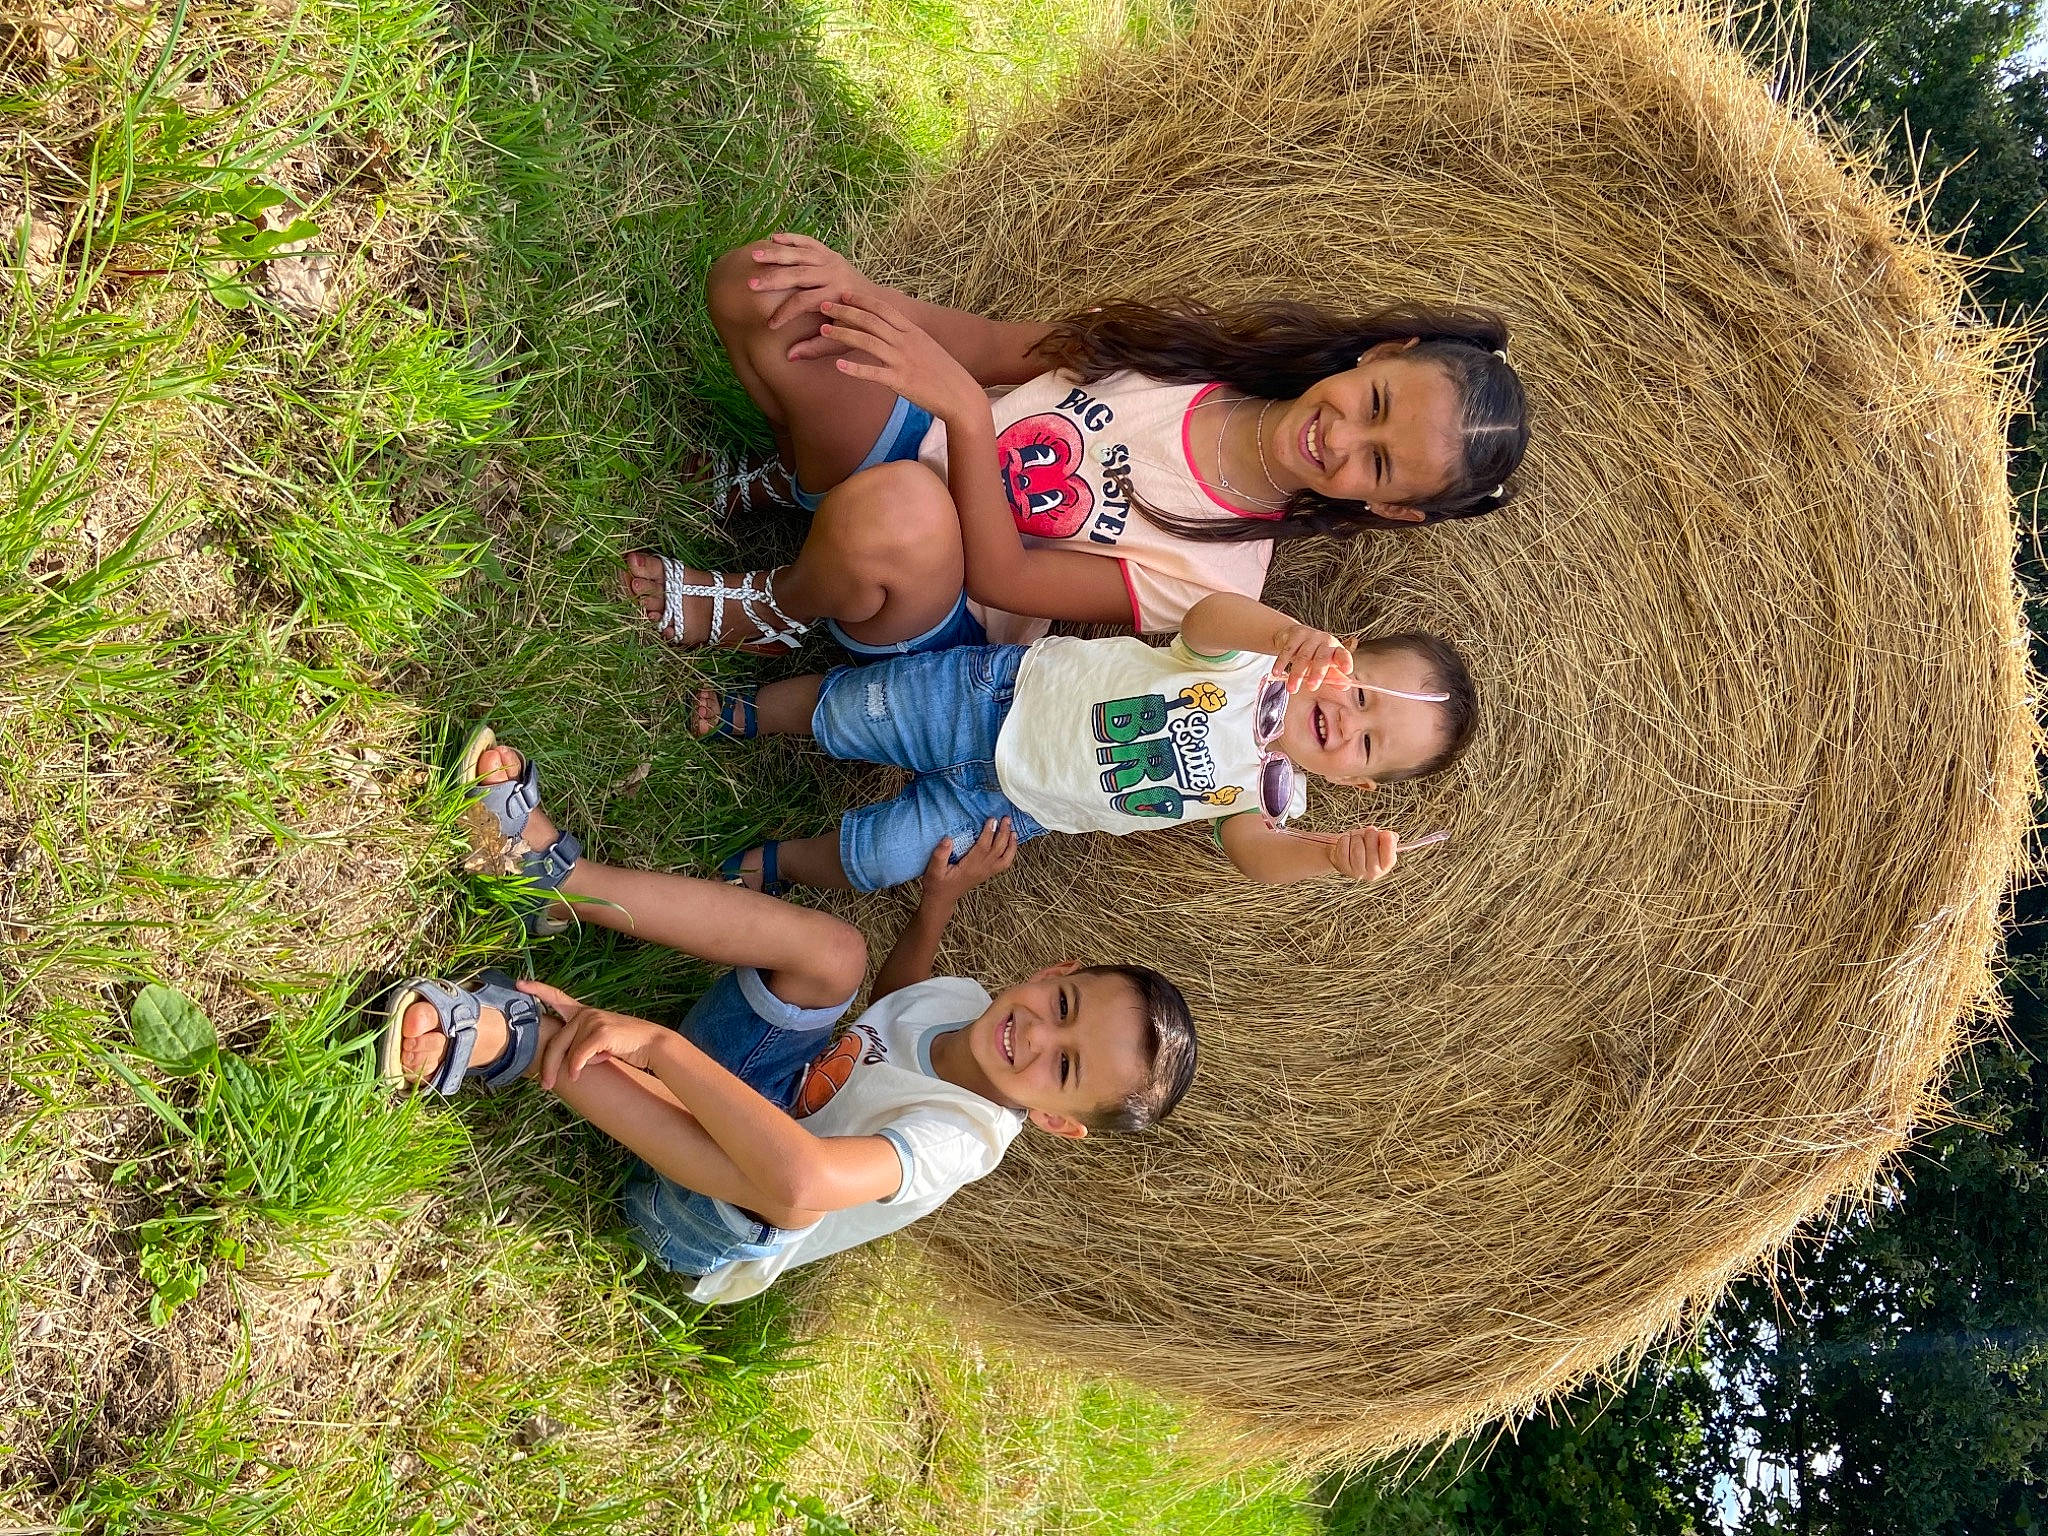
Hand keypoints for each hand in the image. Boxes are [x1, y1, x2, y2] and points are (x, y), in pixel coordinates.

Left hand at [520, 979, 668, 1089]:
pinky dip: (578, 1068)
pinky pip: (579, 1055)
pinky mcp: (600, 1032)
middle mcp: (585, 1013)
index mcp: (583, 1013)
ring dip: (575, 1068)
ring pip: (569, 1052)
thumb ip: (580, 1044)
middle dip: (548, 1065)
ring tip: (588, 1071)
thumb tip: (564, 1064)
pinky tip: (579, 1076)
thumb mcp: (599, 1042)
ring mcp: (593, 1020)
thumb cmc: (625, 1045)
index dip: (537, 989)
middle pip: (556, 1041)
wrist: (651, 1044)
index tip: (519, 984)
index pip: (556, 997)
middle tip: (545, 1085)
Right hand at [744, 233, 872, 355]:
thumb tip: (790, 356)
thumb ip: (816, 347)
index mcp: (836, 294)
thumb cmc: (858, 325)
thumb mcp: (841, 340)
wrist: (877, 302)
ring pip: (800, 254)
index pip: (803, 302)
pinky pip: (808, 242)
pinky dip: (792, 239)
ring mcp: (832, 260)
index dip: (784, 313)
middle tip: (750, 285)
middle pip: (798, 274)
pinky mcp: (830, 253)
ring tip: (753, 256)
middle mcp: (834, 273)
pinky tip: (772, 238)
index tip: (769, 324)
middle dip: (772, 280)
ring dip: (775, 254)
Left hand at [817, 297, 986, 424]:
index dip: (861, 300)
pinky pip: (874, 373)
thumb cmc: (943, 373)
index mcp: (913, 332)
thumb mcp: (926, 348)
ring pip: (867, 341)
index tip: (843, 294)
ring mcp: (903, 361)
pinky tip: (838, 366)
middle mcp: (906, 342)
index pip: (883, 309)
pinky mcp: (901, 381)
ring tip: (823, 330)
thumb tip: (891, 331)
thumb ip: (908, 338)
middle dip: (844, 311)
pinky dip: (855, 369)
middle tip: (822, 305)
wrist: (961, 395)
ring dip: (843, 334)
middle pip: (870, 320)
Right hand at [920, 818, 1017, 907]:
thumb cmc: (937, 884)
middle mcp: (981, 870)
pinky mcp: (987, 873)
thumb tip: (948, 839)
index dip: (989, 832)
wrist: (942, 899)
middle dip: (1003, 833)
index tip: (992, 819)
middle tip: (1006, 819)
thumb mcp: (933, 870)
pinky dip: (1010, 853)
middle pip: (997, 850)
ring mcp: (986, 872)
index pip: (983, 847)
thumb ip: (940, 855)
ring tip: (1013, 830)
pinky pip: (1004, 863)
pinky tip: (1011, 844)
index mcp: (969, 867)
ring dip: (1011, 844)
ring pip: (1005, 858)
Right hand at [1269, 622, 1353, 692]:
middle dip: (1317, 672)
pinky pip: (1287, 650)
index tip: (1347, 670)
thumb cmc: (1314, 654)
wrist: (1294, 635)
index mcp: (1335, 649)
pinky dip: (1281, 662)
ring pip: (1302, 657)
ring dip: (1296, 674)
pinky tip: (1276, 672)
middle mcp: (1324, 641)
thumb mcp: (1325, 665)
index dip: (1345, 661)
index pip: (1342, 655)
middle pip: (1321, 657)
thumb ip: (1334, 676)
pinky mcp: (1294, 635)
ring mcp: (1309, 637)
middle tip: (1312, 686)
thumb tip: (1345, 686)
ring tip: (1292, 688)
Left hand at [1325, 824, 1398, 881]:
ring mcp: (1356, 872)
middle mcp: (1371, 873)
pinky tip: (1347, 842)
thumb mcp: (1378, 841)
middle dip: (1370, 835)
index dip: (1388, 845)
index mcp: (1384, 867)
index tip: (1386, 833)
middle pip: (1372, 849)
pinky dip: (1345, 839)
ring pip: (1357, 847)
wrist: (1342, 853)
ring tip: (1356, 838)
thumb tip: (1393, 836)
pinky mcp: (1342, 866)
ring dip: (1356, 837)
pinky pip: (1344, 846)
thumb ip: (1388, 839)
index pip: (1389, 858)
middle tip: (1368, 831)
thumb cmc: (1363, 845)